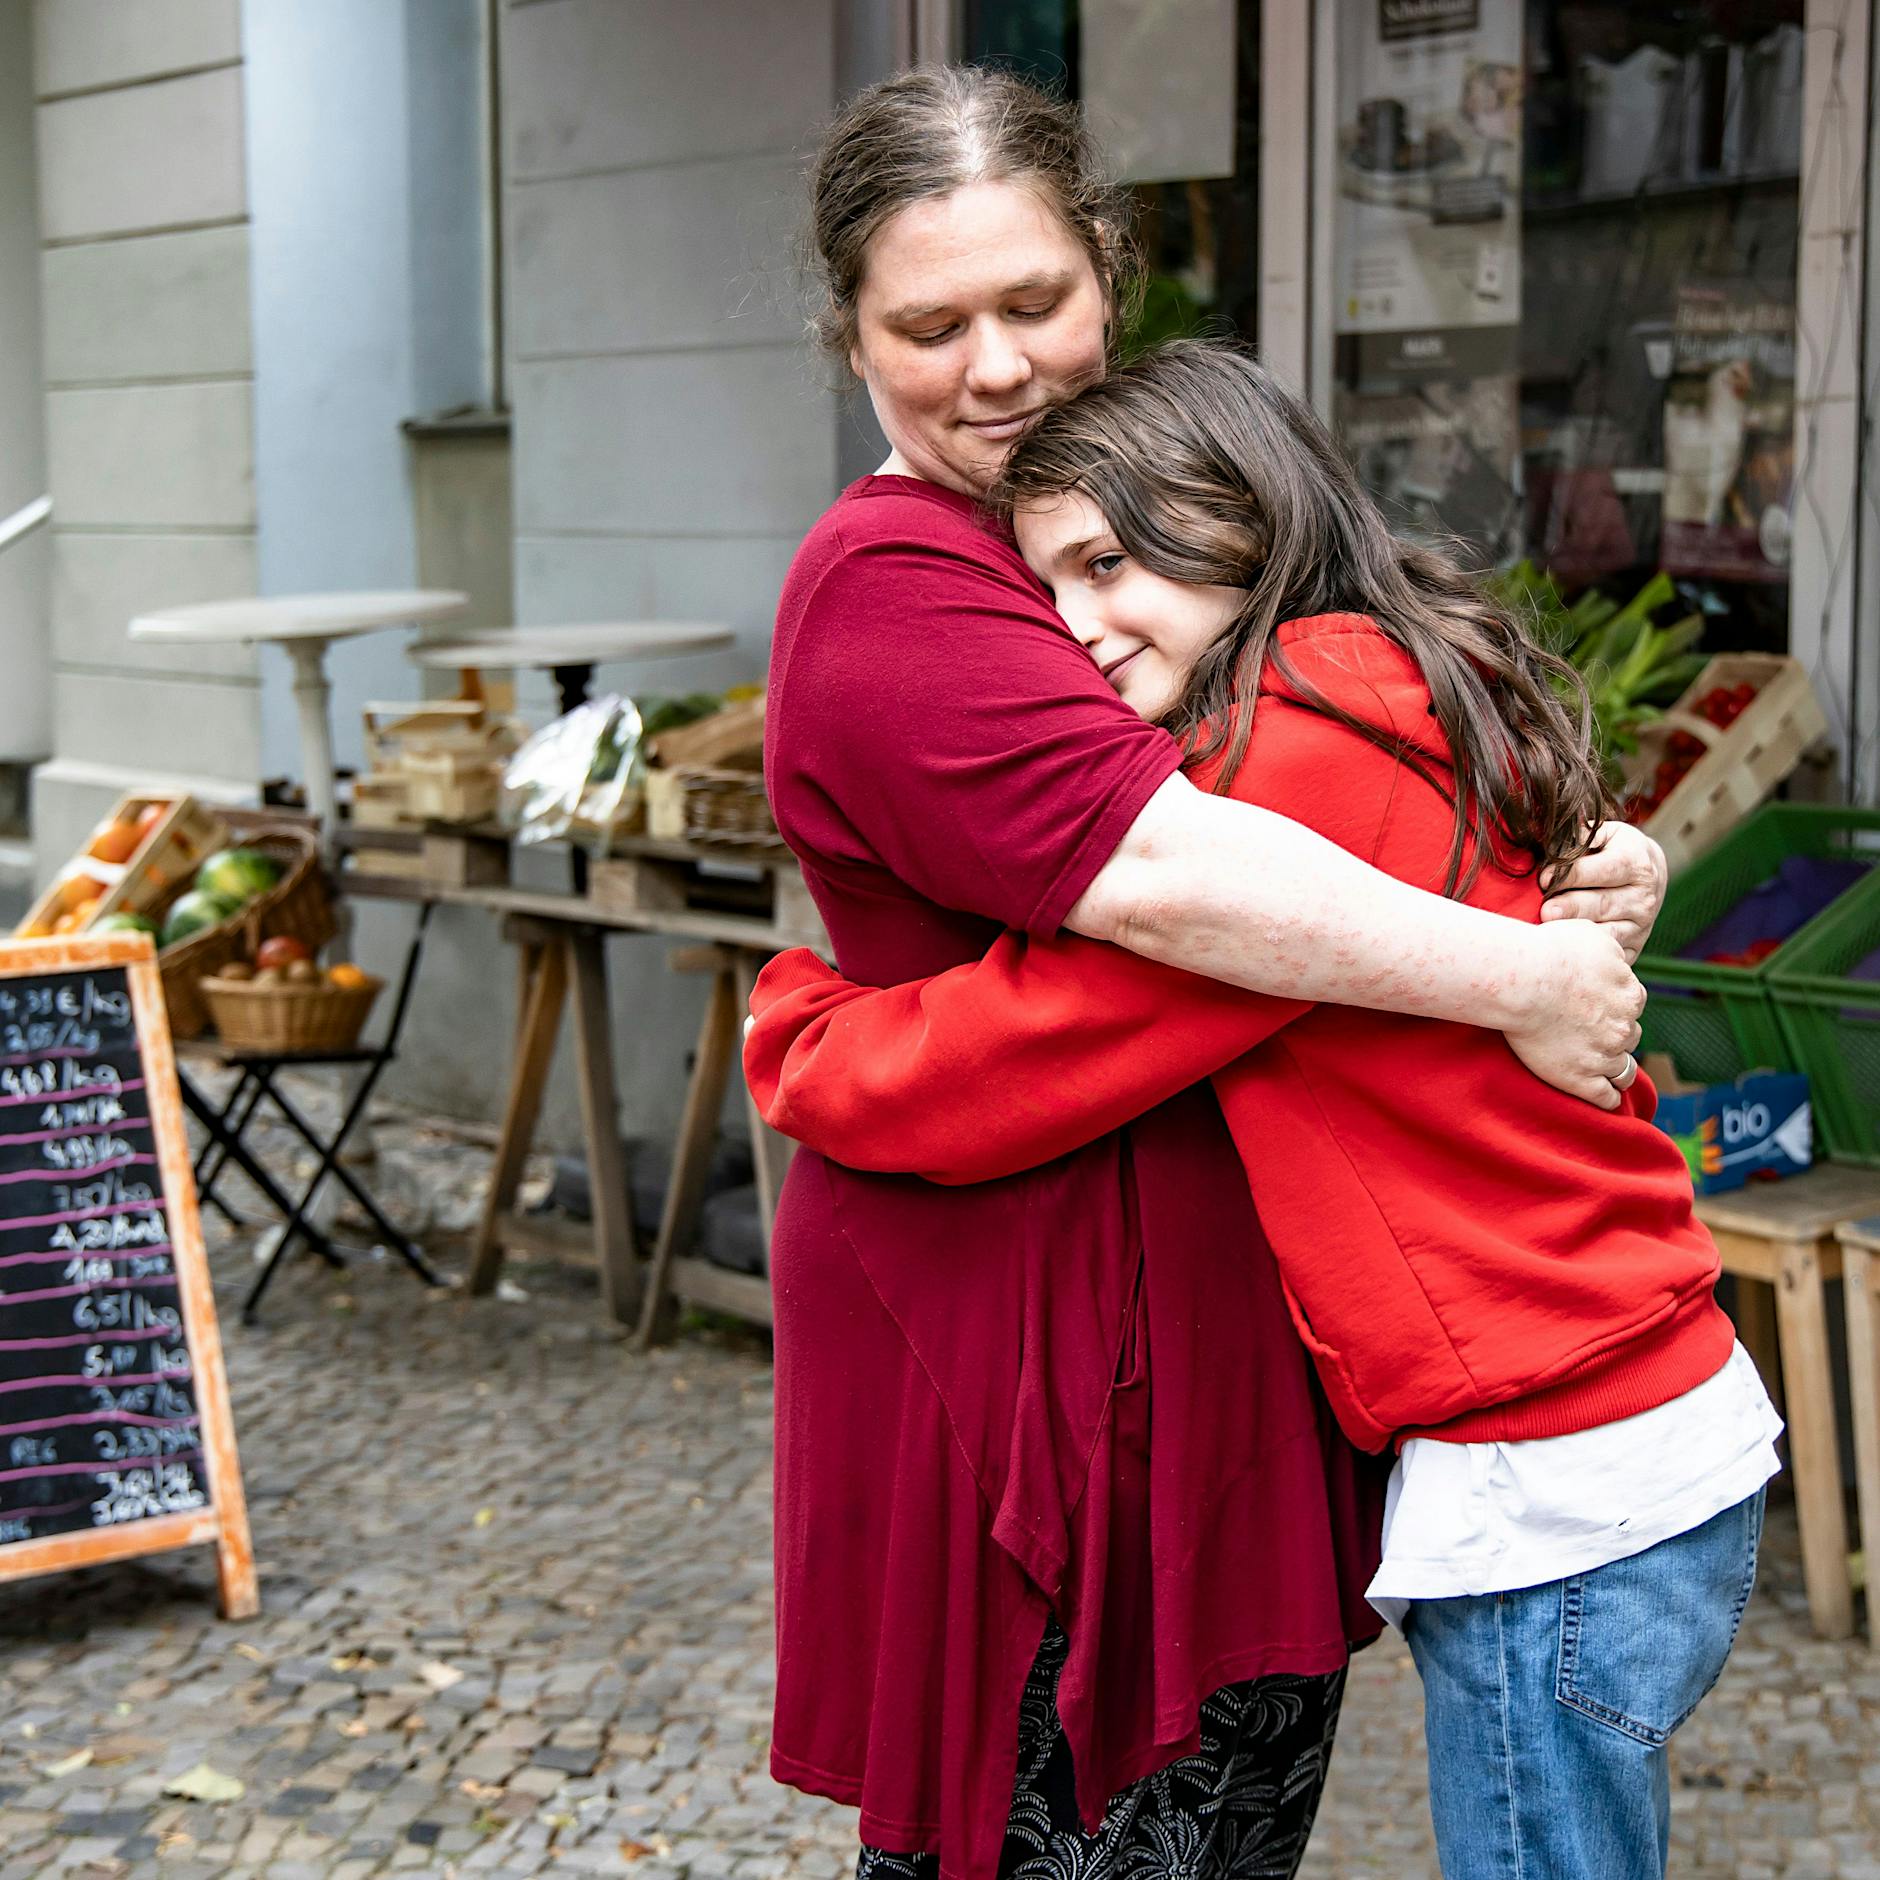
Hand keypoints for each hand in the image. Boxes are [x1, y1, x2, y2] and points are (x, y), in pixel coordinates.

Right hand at [1503, 919, 1645, 1109]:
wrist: (1523, 979)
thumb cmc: (1550, 950)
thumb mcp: (1591, 934)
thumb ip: (1609, 948)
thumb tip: (1613, 955)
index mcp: (1630, 993)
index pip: (1633, 1001)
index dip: (1615, 1002)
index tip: (1596, 1002)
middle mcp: (1624, 1026)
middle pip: (1630, 1035)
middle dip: (1614, 1033)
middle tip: (1589, 1031)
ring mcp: (1604, 1055)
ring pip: (1624, 1070)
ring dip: (1615, 1067)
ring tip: (1598, 1068)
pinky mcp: (1581, 1080)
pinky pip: (1607, 1098)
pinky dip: (1607, 1098)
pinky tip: (1602, 1096)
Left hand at [1539, 822, 1667, 961]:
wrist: (1647, 876)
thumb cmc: (1613, 851)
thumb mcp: (1605, 834)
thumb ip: (1582, 836)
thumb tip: (1557, 844)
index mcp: (1637, 864)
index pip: (1603, 870)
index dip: (1571, 874)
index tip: (1544, 878)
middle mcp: (1644, 897)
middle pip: (1602, 904)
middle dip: (1571, 908)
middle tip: (1546, 911)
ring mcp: (1641, 925)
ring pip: (1606, 934)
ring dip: (1576, 934)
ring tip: (1550, 931)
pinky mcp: (1634, 947)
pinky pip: (1609, 954)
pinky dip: (1587, 954)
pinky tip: (1565, 949)